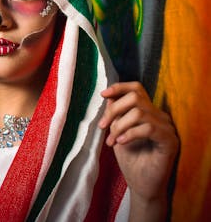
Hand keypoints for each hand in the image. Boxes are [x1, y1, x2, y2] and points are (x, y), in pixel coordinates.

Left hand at [99, 82, 178, 217]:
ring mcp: (167, 128)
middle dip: (114, 109)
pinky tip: (121, 143)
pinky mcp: (170, 141)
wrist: (141, 185)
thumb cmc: (130, 159)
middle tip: (102, 126)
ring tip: (111, 141)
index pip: (137, 88)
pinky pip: (148, 128)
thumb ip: (116, 114)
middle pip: (135, 97)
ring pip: (139, 112)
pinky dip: (130, 134)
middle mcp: (160, 116)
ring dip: (119, 126)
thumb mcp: (117, 132)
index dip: (119, 88)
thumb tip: (109, 96)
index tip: (103, 94)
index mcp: (148, 112)